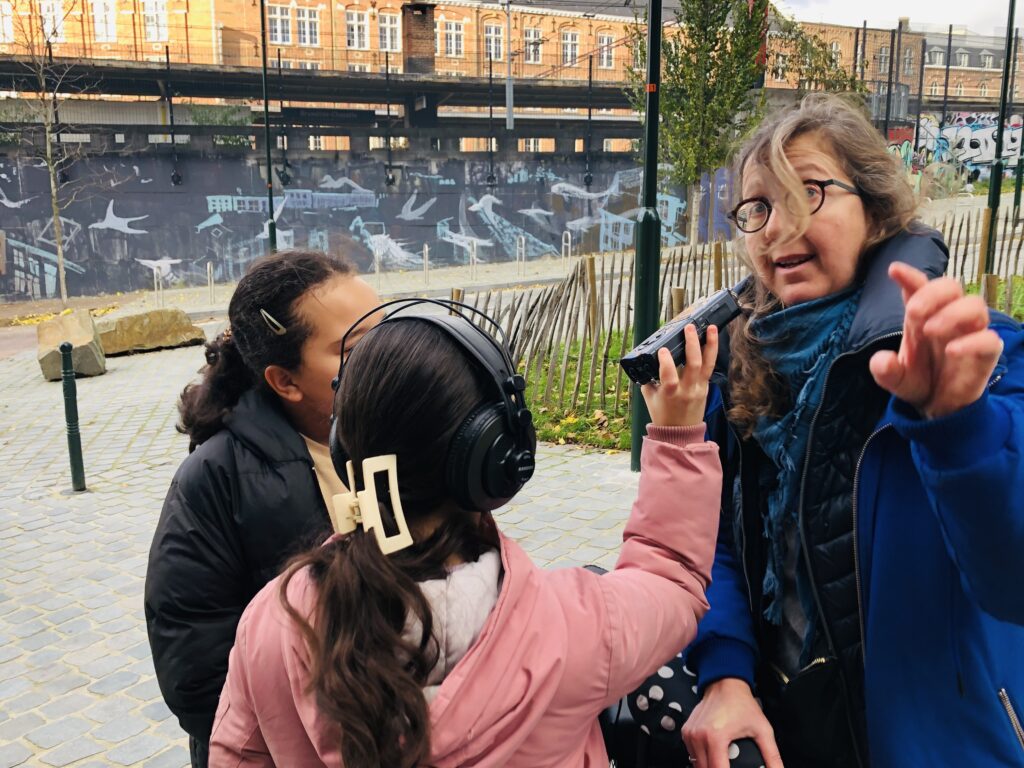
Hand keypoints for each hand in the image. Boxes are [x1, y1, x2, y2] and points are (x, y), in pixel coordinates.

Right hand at [640, 324, 717, 427]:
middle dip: (692, 343)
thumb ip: (648, 379)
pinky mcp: (706, 388)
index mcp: (670, 394)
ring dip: (710, 344)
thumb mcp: (649, 397)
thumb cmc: (663, 415)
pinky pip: (709, 368)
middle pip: (693, 364)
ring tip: (711, 327)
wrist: (679, 434)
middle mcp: (687, 390)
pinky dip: (710, 353)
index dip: (665, 361)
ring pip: (708, 364)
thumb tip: (645, 362)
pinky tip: (710, 341)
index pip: (669, 375)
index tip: (662, 349)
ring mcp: (699, 389)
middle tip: (689, 328)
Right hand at [682, 678, 783, 767]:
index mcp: (715, 737)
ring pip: (697, 765)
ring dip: (710, 766)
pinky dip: (702, 759)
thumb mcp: (763, 730)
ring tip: (724, 761)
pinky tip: (714, 754)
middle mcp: (699, 736)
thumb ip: (772, 755)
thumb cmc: (743, 705)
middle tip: (732, 765)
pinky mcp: (686, 732)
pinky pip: (692, 755)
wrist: (725, 683)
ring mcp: (690, 735)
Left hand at [869, 262, 1002, 418]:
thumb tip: (880, 361)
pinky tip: (951, 350)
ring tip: (929, 330)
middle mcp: (948, 318)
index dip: (910, 277)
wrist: (938, 406)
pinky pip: (989, 338)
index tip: (894, 270)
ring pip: (975, 304)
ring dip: (951, 313)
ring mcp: (969, 333)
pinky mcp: (986, 353)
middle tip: (913, 312)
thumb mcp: (895, 378)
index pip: (920, 288)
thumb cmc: (918, 380)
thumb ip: (885, 370)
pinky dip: (972, 341)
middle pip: (951, 286)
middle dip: (932, 293)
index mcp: (923, 317)